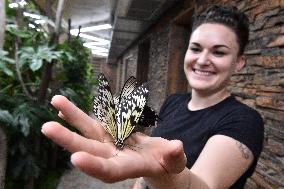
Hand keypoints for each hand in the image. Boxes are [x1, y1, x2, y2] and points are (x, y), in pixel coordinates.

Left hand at [41, 95, 186, 182]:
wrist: (158, 162)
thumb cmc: (169, 164)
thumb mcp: (174, 162)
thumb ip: (174, 157)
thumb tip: (176, 147)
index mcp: (128, 167)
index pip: (109, 170)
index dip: (94, 165)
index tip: (75, 158)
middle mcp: (113, 156)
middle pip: (90, 148)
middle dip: (69, 139)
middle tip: (47, 127)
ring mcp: (110, 143)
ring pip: (89, 130)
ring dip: (73, 118)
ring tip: (56, 101)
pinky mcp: (111, 133)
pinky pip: (94, 123)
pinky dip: (79, 117)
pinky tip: (63, 109)